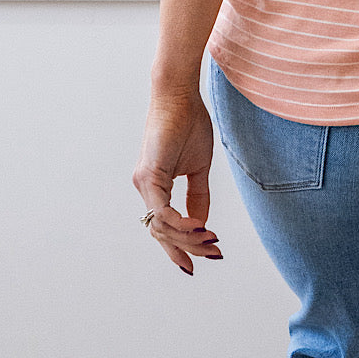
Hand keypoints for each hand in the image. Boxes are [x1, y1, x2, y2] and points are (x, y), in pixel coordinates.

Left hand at [132, 89, 222, 274]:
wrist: (180, 95)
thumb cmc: (190, 124)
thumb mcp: (199, 167)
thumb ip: (197, 196)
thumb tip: (202, 224)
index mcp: (155, 188)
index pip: (165, 228)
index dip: (180, 249)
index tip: (200, 263)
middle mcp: (145, 189)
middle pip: (162, 234)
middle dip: (189, 248)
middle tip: (214, 254)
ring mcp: (144, 183)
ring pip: (161, 227)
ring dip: (188, 239)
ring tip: (212, 239)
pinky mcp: (148, 175)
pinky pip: (162, 211)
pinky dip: (180, 223)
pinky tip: (200, 227)